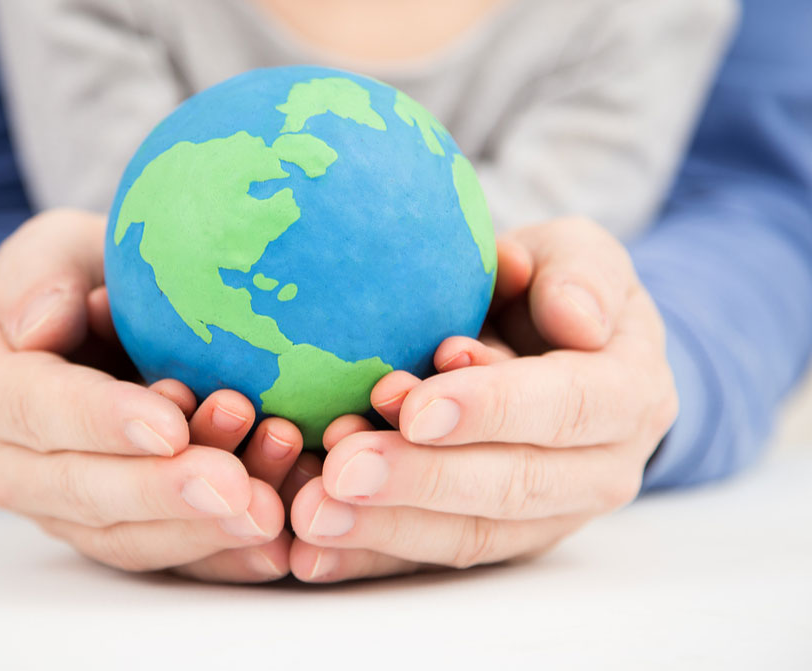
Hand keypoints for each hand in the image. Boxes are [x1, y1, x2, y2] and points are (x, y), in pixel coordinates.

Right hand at [0, 210, 294, 581]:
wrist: (86, 324)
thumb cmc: (77, 277)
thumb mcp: (56, 247)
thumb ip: (41, 273)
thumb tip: (36, 326)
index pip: (39, 411)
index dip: (103, 423)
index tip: (171, 426)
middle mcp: (9, 462)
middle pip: (83, 492)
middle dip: (163, 493)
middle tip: (236, 488)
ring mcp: (57, 507)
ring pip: (124, 538)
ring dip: (198, 530)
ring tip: (267, 511)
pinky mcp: (108, 529)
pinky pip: (160, 557)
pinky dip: (217, 558)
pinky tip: (270, 552)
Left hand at [287, 218, 678, 581]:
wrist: (555, 347)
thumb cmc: (553, 290)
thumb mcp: (576, 255)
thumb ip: (581, 274)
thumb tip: (577, 319)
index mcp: (629, 394)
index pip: (564, 408)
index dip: (492, 411)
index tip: (415, 409)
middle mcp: (601, 470)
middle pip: (510, 486)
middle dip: (420, 480)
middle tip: (341, 470)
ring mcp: (550, 517)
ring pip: (469, 535)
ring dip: (386, 528)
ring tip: (311, 512)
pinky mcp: (500, 540)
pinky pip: (434, 558)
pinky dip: (370, 557)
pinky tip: (312, 555)